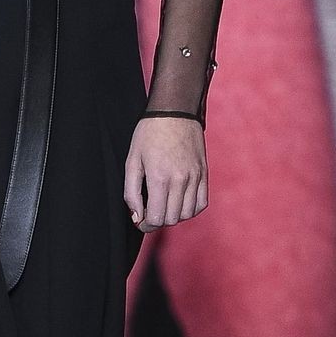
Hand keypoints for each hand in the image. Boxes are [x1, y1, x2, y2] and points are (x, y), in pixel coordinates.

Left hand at [125, 114, 206, 230]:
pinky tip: (179, 201)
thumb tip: (137, 217)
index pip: (157, 219)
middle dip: (158, 220)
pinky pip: (201, 203)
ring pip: (187, 214)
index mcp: (159, 178)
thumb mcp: (132, 161)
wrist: (175, 111)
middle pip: (172, 219)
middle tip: (150, 211)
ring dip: (174, 215)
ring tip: (164, 204)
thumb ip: (131, 193)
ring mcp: (195, 177)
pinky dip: (190, 208)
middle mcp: (180, 180)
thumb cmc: (149, 133)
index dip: (146, 225)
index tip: (141, 220)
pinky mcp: (204, 173)